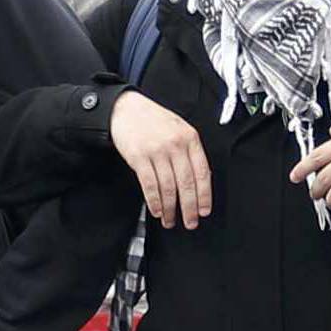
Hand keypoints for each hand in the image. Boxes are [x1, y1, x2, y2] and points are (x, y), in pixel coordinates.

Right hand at [109, 90, 211, 229]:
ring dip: (170, 208)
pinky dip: (154, 201)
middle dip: (189, 207)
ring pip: (168, 187)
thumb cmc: (153, 120)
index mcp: (190, 138)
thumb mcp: (179, 129)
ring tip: (170, 220)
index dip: (204, 195)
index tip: (204, 210)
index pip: (202, 172)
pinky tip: (157, 210)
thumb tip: (198, 181)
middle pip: (186, 183)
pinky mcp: (139, 157)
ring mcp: (157, 151)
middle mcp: (175, 145)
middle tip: (190, 222)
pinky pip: (150, 185)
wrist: (126, 109)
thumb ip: (190, 151)